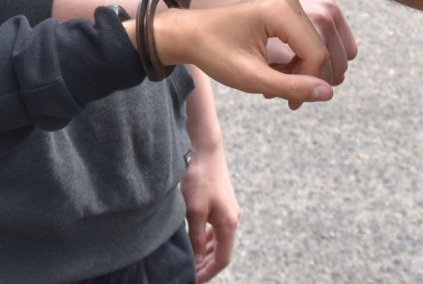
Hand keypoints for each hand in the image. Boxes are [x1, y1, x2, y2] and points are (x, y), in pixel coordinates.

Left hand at [181, 133, 238, 279]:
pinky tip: (195, 240)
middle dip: (206, 264)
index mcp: (228, 224)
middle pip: (221, 251)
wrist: (208, 151)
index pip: (222, 259)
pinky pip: (216, 229)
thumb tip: (196, 259)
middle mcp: (232, 220)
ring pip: (219, 241)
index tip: (194, 280)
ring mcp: (228, 212)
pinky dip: (206, 239)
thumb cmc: (200, 179)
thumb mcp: (193, 211)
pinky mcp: (222, 205)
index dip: (208, 272)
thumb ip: (194, 237)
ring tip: (191, 261)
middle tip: (190, 273)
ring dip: (205, 252)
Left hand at [193, 0, 357, 84]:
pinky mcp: (289, 10)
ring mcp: (291, 2)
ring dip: (305, 72)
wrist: (192, 33)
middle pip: (322, 49)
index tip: (290, 103)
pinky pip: (311, 41)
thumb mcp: (250, 77)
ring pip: (319, 46)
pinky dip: (300, 62)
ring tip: (277, 84)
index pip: (316, 54)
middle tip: (284, 97)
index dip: (308, 83)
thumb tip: (328, 94)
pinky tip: (279, 73)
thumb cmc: (214, 52)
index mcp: (281, 9)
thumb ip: (290, 87)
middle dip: (308, 78)